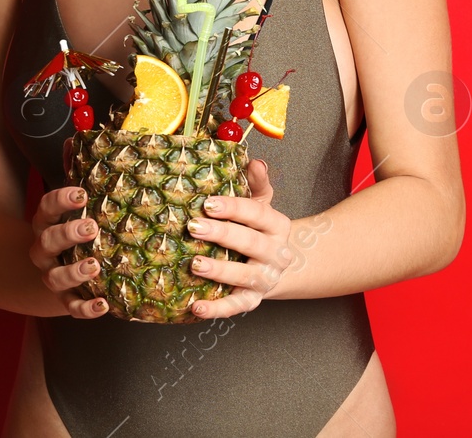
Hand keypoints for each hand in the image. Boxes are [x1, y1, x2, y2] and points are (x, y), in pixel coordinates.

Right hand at [28, 136, 108, 318]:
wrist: (47, 273)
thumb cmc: (66, 230)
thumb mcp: (67, 204)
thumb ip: (72, 173)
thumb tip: (75, 139)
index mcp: (45, 223)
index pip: (46, 208)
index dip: (61, 200)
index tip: (81, 194)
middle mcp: (45, 251)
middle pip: (48, 242)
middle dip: (67, 233)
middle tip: (91, 226)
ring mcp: (52, 276)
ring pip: (55, 277)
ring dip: (74, 272)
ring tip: (95, 265)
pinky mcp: (65, 300)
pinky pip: (72, 307)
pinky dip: (85, 308)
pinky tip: (104, 304)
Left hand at [184, 158, 295, 319]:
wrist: (273, 265)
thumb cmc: (257, 230)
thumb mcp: (260, 205)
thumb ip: (257, 183)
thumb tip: (256, 162)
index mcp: (277, 225)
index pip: (256, 213)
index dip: (233, 208)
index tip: (207, 203)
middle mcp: (276, 253)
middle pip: (250, 242)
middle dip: (222, 234)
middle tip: (194, 227)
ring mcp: (265, 279)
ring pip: (244, 275)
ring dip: (219, 270)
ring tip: (195, 264)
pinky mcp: (252, 300)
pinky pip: (235, 305)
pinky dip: (216, 309)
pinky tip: (196, 306)